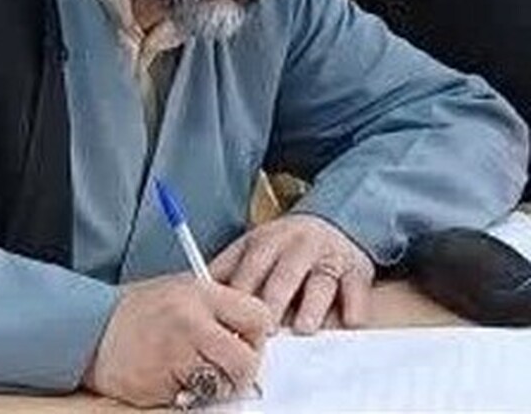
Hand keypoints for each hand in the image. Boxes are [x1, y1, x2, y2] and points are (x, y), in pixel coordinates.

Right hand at [83, 273, 271, 406]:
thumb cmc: (136, 313)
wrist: (89, 329)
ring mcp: (178, 351)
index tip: (245, 343)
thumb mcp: (178, 291)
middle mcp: (191, 319)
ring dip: (216, 385)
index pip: (259, 316)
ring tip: (194, 372)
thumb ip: (216, 307)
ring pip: (226, 383)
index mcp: (199, 292)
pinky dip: (190, 394)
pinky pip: (198, 397)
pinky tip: (172, 378)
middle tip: (223, 367)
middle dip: (242, 370)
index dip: (257, 336)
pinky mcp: (165, 380)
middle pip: (248, 359)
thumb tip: (257, 331)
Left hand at [211, 213, 375, 333]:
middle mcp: (297, 245)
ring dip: (312, 305)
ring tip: (302, 328)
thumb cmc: (284, 246)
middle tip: (264, 330)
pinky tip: (348, 322)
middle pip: (282, 273)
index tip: (230, 318)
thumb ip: (228, 268)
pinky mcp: (357, 269)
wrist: (334, 221)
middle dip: (272, 300)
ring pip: (320, 281)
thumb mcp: (253, 247)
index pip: (249, 265)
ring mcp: (328, 256)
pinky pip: (357, 288)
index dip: (239, 293)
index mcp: (265, 240)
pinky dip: (354, 306)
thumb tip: (193, 289)